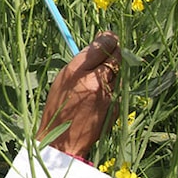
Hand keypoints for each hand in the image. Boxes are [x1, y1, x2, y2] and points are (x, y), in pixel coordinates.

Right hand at [36, 31, 120, 158]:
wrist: (62, 140)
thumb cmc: (58, 107)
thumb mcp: (62, 79)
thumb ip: (82, 61)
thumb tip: (101, 42)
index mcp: (76, 71)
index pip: (103, 44)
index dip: (108, 38)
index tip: (109, 37)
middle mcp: (94, 80)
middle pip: (116, 56)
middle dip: (115, 53)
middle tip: (110, 53)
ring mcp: (107, 94)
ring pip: (119, 73)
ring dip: (113, 72)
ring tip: (98, 82)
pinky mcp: (115, 105)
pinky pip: (118, 89)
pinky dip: (113, 89)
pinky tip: (99, 98)